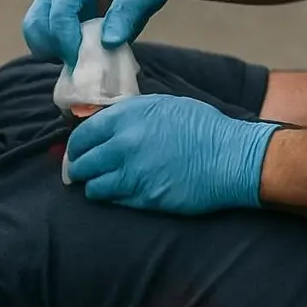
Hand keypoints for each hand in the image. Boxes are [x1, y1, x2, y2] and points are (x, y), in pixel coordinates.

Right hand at [22, 0, 198, 67]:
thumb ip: (125, 16)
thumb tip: (106, 44)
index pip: (62, 3)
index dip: (65, 35)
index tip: (78, 59)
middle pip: (38, 14)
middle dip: (51, 43)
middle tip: (77, 63)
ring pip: (38, 22)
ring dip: (52, 46)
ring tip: (80, 59)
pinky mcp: (67, 1)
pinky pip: (50, 27)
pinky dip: (60, 45)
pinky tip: (82, 53)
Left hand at [64, 93, 280, 213]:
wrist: (229, 157)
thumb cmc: (201, 126)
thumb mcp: (161, 106)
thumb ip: (129, 114)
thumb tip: (104, 123)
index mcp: (126, 118)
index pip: (83, 135)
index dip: (76, 145)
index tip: (77, 151)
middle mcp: (123, 145)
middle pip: (82, 163)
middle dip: (79, 168)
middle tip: (81, 171)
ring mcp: (133, 174)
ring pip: (94, 186)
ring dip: (93, 185)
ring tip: (98, 184)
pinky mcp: (145, 198)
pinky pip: (115, 201)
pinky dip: (111, 197)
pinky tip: (118, 193)